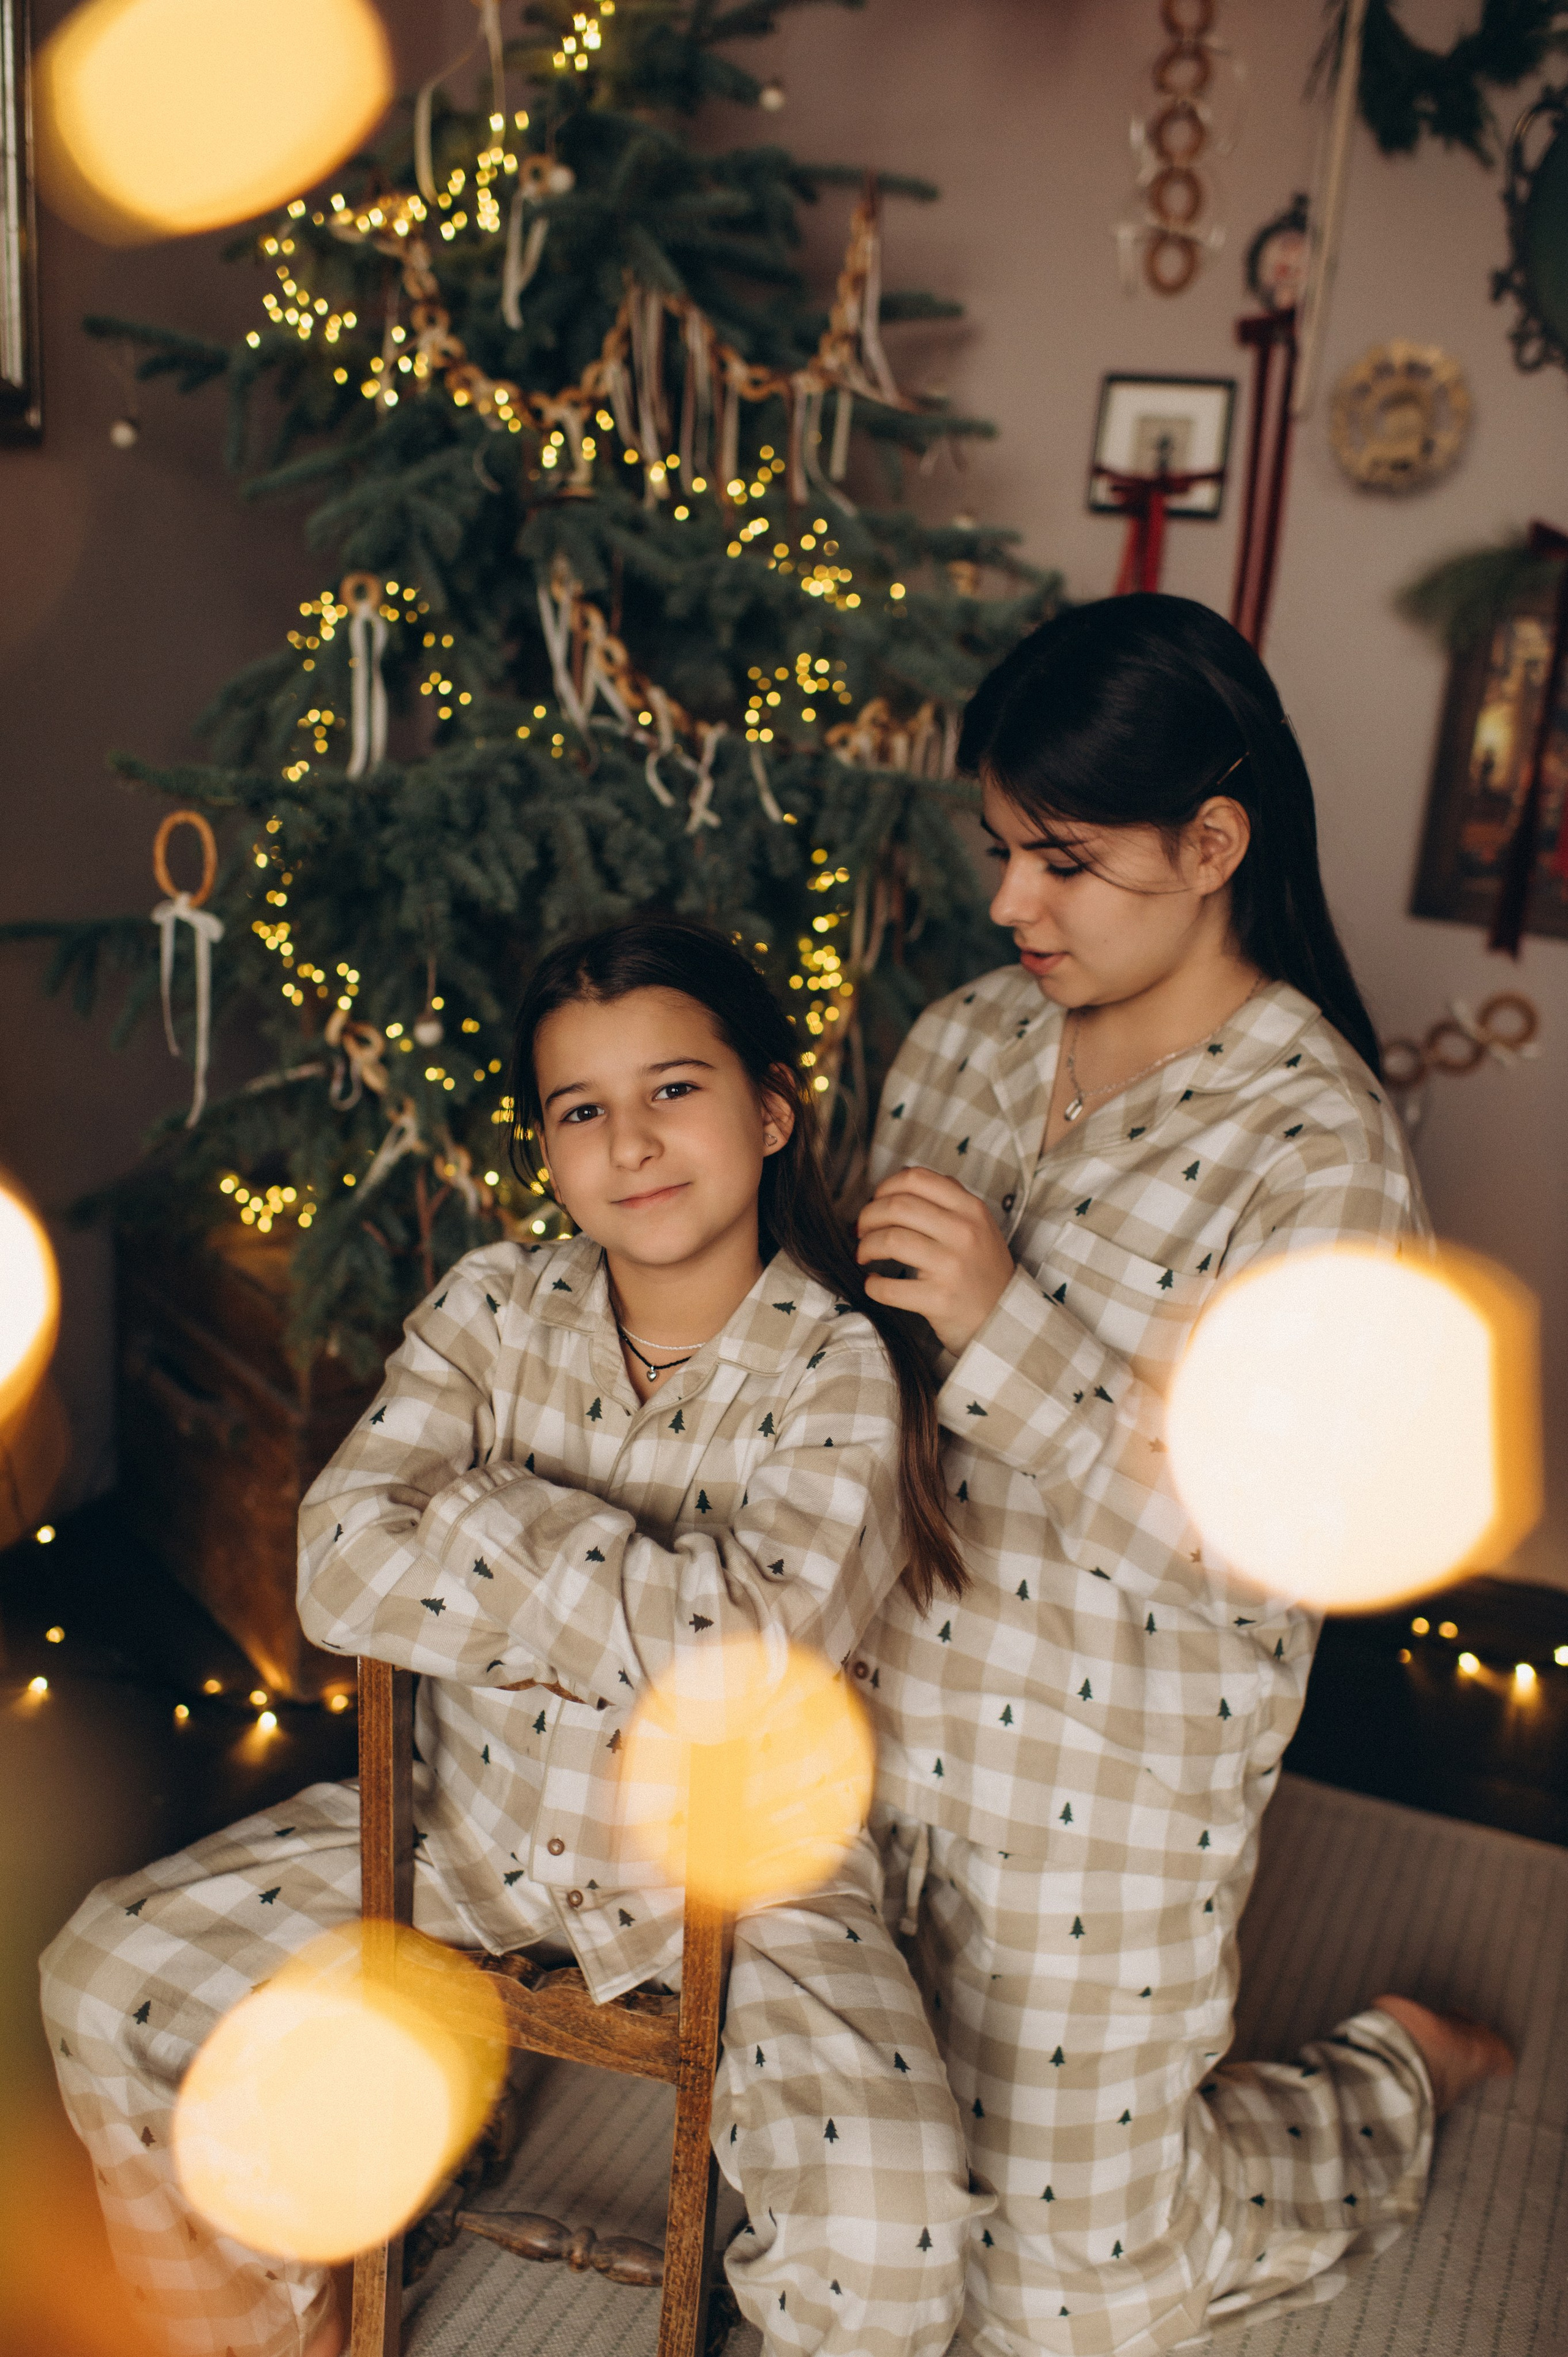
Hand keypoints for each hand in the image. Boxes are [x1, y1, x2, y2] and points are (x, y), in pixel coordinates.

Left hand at [855, 1165, 1014, 1354]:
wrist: (1005, 1318)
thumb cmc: (983, 1270)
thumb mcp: (980, 1225)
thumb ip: (949, 1200)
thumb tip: (901, 1181)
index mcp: (971, 1209)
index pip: (917, 1179)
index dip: (886, 1186)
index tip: (876, 1201)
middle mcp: (964, 1232)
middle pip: (897, 1206)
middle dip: (868, 1216)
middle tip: (862, 1230)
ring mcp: (952, 1266)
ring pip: (890, 1240)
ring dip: (866, 1246)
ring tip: (864, 1254)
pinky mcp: (939, 1300)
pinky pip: (889, 1287)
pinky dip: (872, 1285)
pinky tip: (872, 1284)